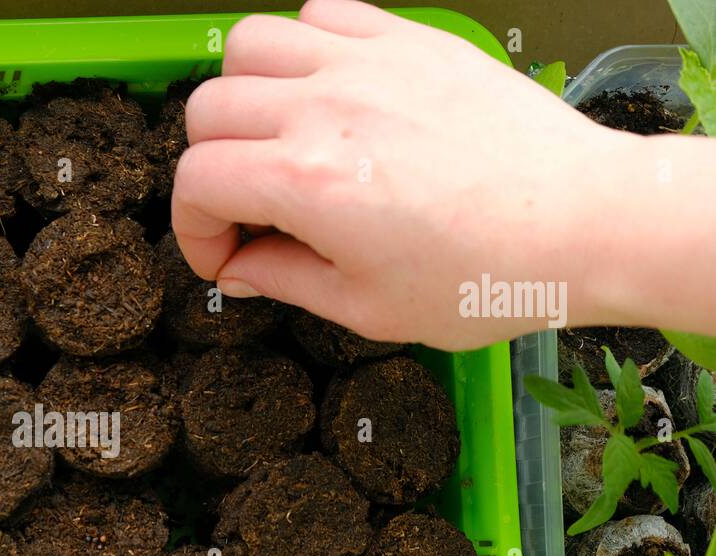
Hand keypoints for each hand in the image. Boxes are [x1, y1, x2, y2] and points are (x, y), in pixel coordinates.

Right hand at [172, 0, 657, 350]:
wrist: (581, 221)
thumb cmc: (487, 274)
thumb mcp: (368, 307)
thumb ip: (284, 280)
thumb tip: (240, 270)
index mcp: (308, 183)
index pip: (194, 183)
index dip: (193, 231)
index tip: (224, 257)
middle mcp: (326, 109)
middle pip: (207, 111)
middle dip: (208, 169)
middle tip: (246, 207)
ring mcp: (367, 63)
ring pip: (248, 45)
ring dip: (241, 96)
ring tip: (273, 138)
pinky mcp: (408, 40)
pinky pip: (320, 14)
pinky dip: (302, 49)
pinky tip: (324, 96)